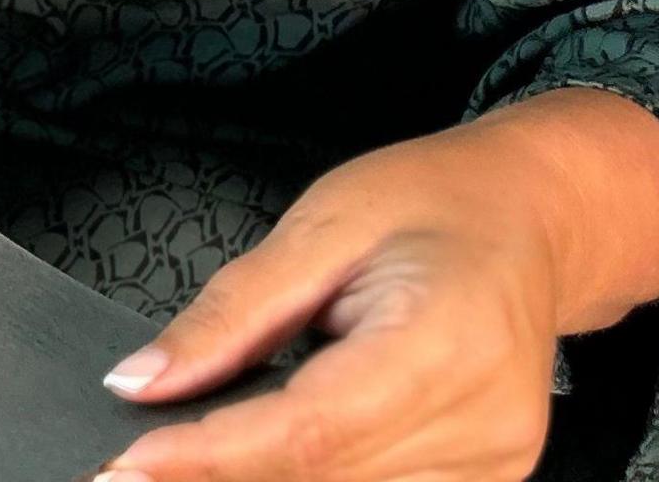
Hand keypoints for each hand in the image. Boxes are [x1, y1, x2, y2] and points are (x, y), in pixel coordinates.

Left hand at [95, 93, 658, 481]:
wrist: (530, 218)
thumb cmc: (432, 204)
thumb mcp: (317, 228)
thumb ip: (230, 315)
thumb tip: (141, 383)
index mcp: (448, 341)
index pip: (311, 430)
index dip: (211, 457)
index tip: (128, 463)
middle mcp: (486, 421)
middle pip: (322, 480)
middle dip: (216, 474)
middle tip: (133, 460)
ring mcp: (495, 464)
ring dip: (260, 479)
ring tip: (199, 444)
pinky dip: (311, 479)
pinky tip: (265, 451)